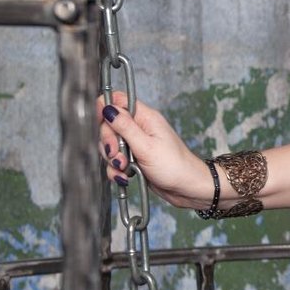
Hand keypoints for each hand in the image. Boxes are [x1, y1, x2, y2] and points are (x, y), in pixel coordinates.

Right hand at [98, 92, 213, 209]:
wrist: (187, 188)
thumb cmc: (174, 166)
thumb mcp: (146, 146)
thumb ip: (125, 127)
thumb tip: (107, 108)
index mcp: (145, 117)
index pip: (118, 100)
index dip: (104, 110)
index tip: (102, 125)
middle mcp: (139, 128)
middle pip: (109, 125)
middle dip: (109, 143)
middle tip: (119, 156)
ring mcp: (136, 144)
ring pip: (111, 145)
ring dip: (113, 159)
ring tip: (125, 168)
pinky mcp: (134, 159)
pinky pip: (116, 161)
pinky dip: (116, 170)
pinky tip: (124, 177)